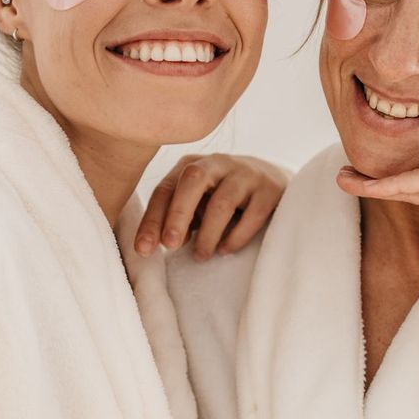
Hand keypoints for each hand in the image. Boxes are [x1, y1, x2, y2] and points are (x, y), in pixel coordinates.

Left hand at [136, 154, 289, 259]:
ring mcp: (246, 173)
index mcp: (192, 165)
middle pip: (193, 180)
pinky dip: (237, 236)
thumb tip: (163, 242)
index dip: (152, 219)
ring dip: (208, 233)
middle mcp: (218, 163)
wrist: (275, 182)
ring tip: (201, 255)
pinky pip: (252, 214)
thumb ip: (180, 217)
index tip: (143, 249)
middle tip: (170, 246)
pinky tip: (226, 250)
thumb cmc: (225, 197)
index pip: (165, 189)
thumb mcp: (199, 202)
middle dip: (178, 215)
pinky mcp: (270, 189)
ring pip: (222, 201)